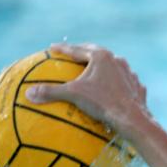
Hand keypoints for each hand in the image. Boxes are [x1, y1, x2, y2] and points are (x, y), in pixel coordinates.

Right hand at [25, 43, 150, 141]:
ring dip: (102, 66)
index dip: (63, 49)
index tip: (52, 48)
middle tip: (72, 53)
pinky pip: (124, 81)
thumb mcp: (74, 95)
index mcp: (101, 56)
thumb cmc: (103, 104)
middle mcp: (117, 60)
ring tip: (93, 69)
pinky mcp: (137, 87)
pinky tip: (112, 87)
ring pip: (113, 65)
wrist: (134, 119)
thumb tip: (28, 93)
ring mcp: (130, 73)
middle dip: (83, 52)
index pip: (77, 49)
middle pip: (96, 52)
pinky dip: (115, 82)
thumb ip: (51, 92)